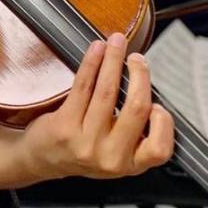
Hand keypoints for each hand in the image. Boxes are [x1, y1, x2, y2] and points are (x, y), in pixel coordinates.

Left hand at [24, 32, 173, 179]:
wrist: (43, 159)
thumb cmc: (84, 149)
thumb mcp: (116, 152)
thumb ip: (135, 132)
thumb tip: (146, 86)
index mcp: (129, 165)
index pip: (159, 149)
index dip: (163, 122)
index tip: (157, 102)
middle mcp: (109, 158)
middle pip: (136, 109)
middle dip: (140, 75)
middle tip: (137, 59)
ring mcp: (85, 143)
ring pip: (108, 92)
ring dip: (114, 60)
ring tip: (117, 42)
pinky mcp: (64, 126)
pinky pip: (83, 86)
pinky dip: (93, 62)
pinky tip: (97, 49)